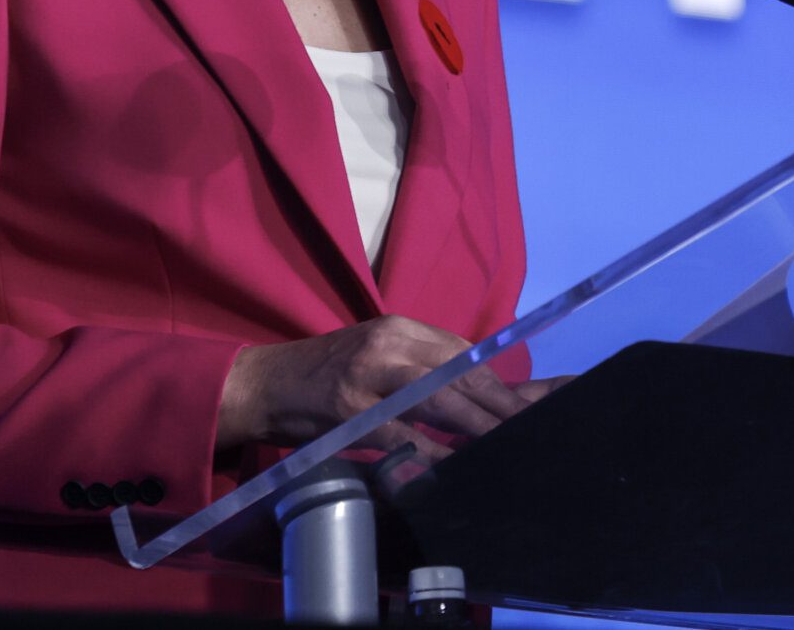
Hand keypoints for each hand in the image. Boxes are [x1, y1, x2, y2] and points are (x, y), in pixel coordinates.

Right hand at [217, 315, 538, 456]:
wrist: (261, 383)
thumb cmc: (323, 377)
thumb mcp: (375, 359)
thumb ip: (419, 372)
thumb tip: (474, 402)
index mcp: (399, 328)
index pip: (463, 353)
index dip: (498, 382)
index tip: (530, 406)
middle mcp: (388, 342)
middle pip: (459, 373)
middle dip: (499, 404)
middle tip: (532, 429)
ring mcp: (366, 373)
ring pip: (437, 397)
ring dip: (475, 425)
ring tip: (504, 446)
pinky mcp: (346, 407)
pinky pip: (397, 431)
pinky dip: (426, 449)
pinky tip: (448, 464)